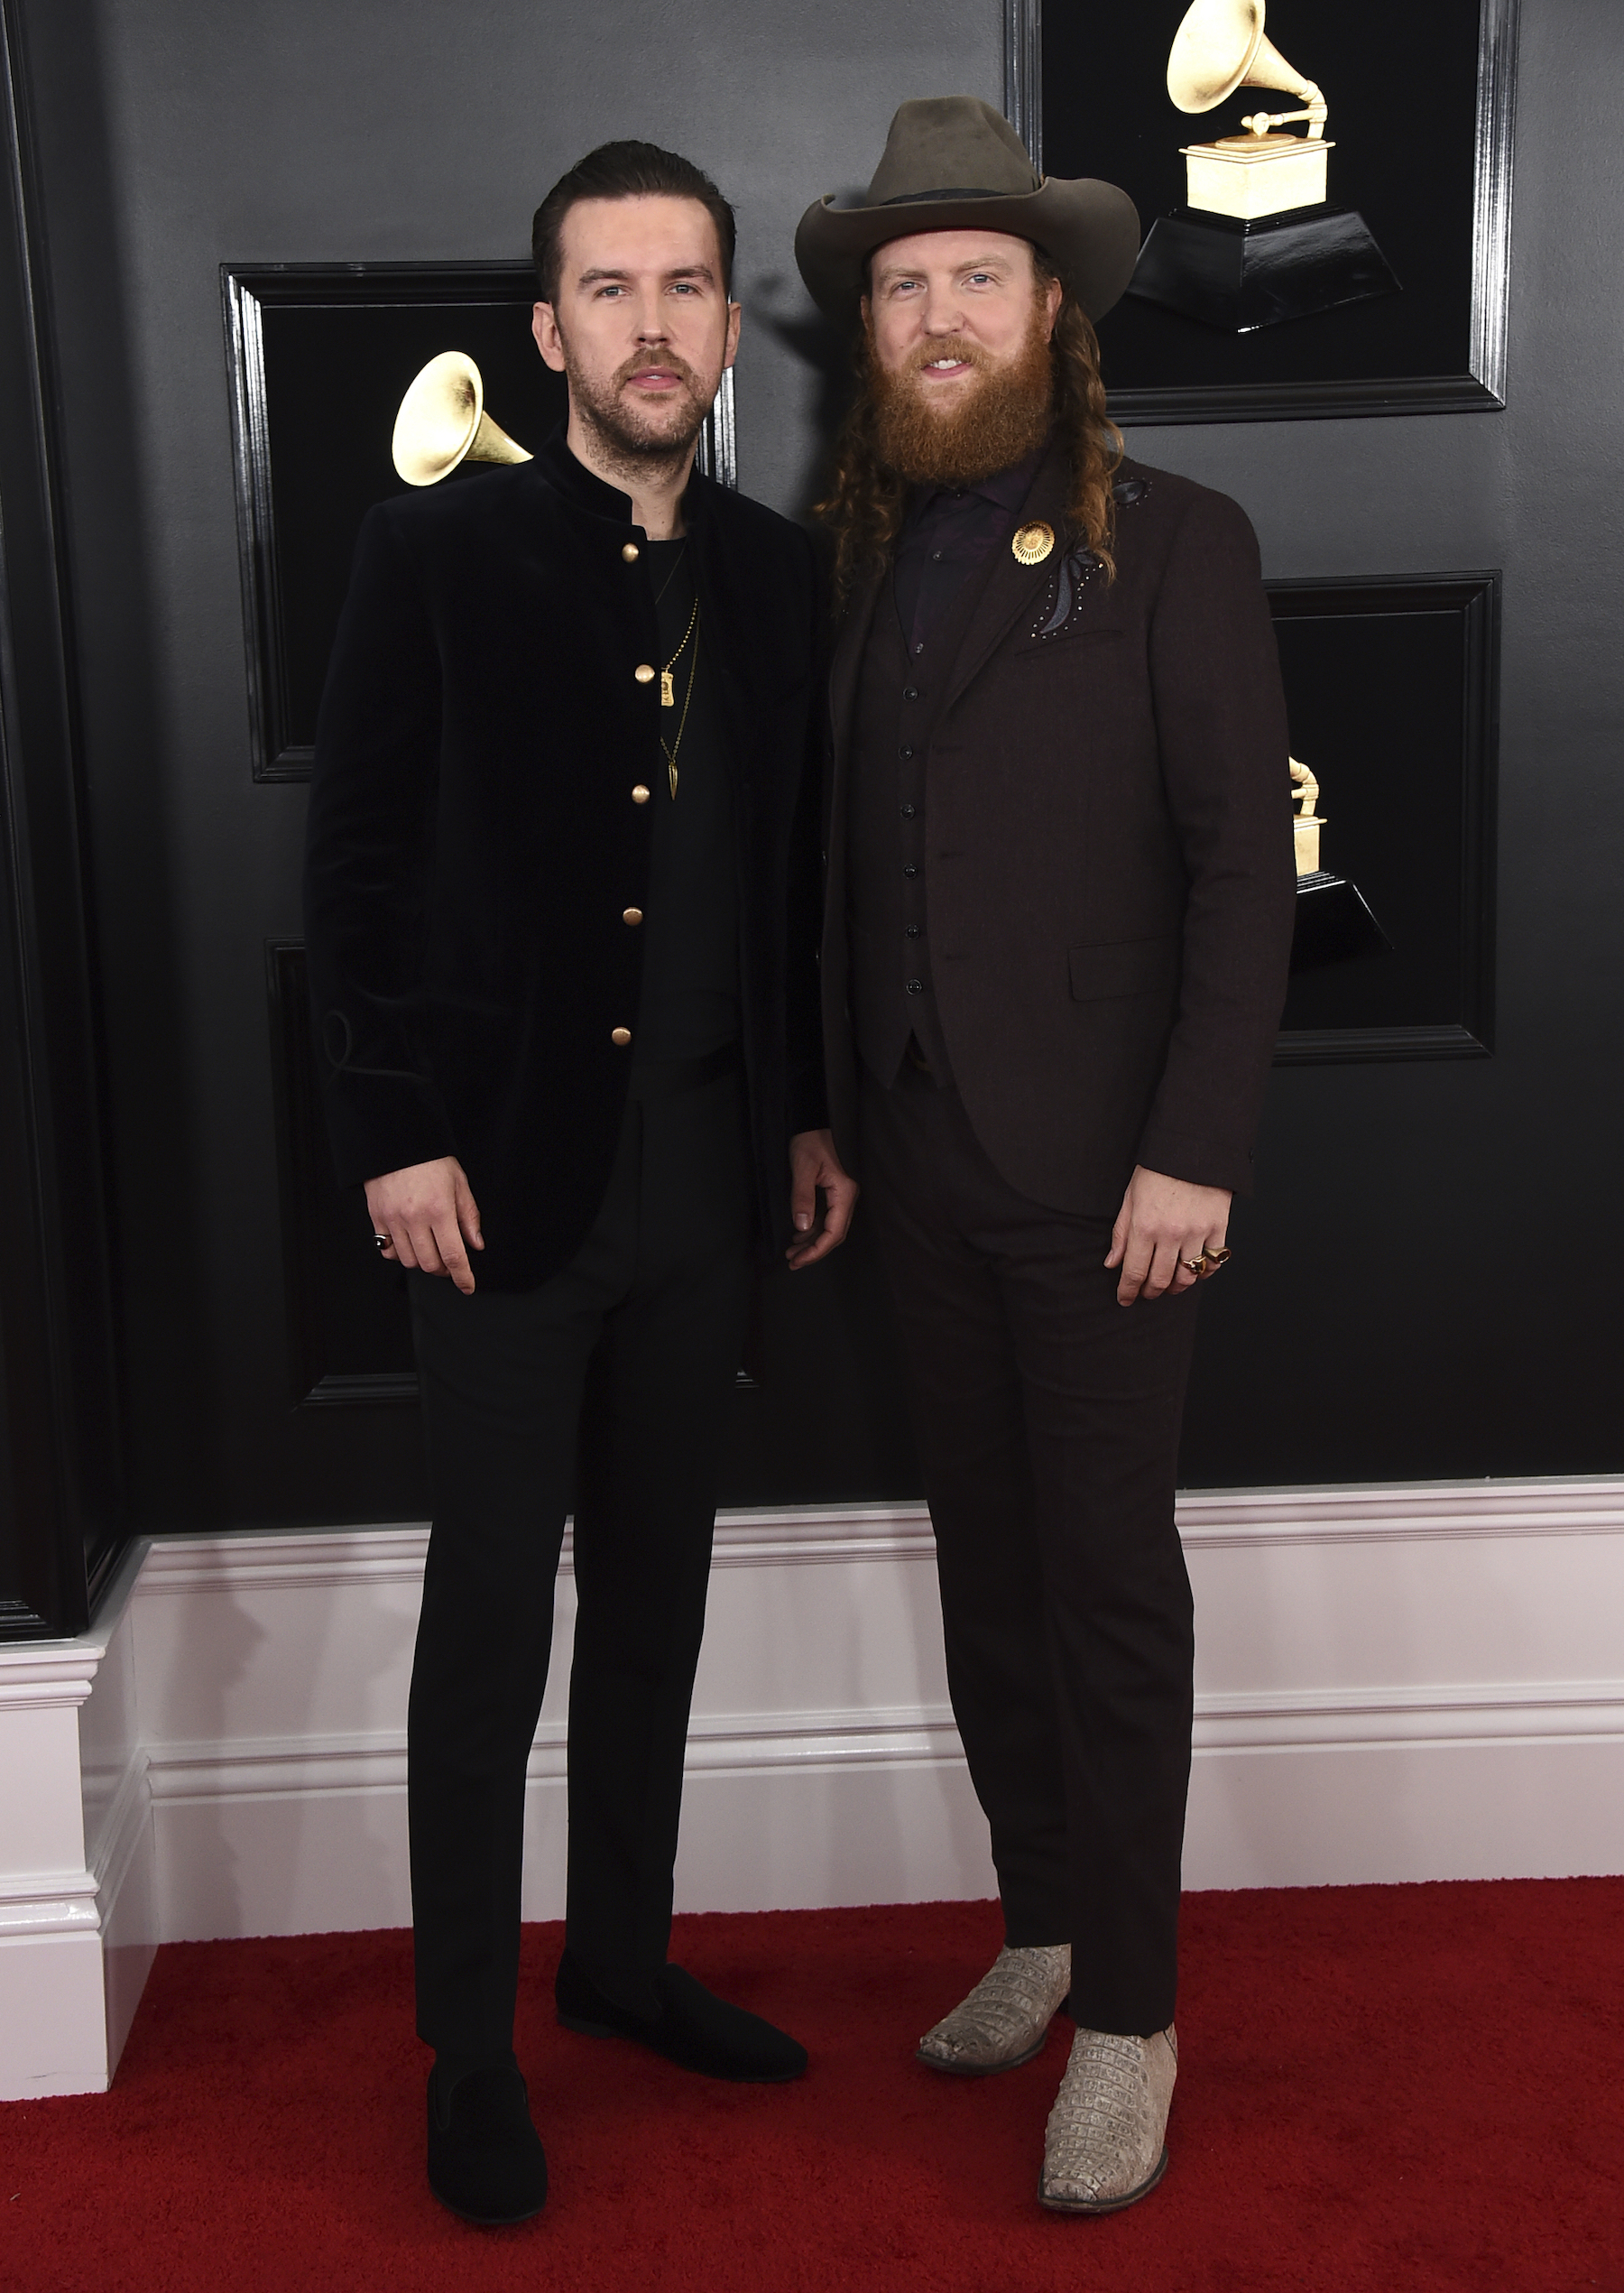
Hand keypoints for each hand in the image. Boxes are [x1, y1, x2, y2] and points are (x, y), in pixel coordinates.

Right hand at [364, 1156, 483, 1294]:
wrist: (397, 1142)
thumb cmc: (430, 1160)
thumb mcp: (459, 1183)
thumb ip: (469, 1216)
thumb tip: (476, 1244)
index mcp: (439, 1210)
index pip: (453, 1255)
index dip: (463, 1276)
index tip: (468, 1286)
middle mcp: (415, 1218)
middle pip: (430, 1264)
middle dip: (444, 1269)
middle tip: (450, 1260)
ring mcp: (393, 1220)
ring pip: (409, 1260)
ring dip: (423, 1261)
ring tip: (430, 1249)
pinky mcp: (377, 1217)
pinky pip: (387, 1249)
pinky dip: (400, 1253)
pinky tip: (410, 1243)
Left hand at [785, 1128, 858, 1270]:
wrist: (816, 1119)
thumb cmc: (812, 1139)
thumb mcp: (804, 1167)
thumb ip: (803, 1197)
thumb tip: (801, 1227)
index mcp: (844, 1192)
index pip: (834, 1232)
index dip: (817, 1250)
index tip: (798, 1260)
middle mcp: (847, 1196)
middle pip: (834, 1233)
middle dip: (814, 1250)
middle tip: (792, 1261)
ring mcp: (841, 1194)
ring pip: (830, 1226)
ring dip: (812, 1240)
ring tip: (792, 1250)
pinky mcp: (834, 1190)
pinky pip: (826, 1216)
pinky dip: (813, 1228)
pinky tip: (799, 1232)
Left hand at [1105, 1165, 1230, 1306]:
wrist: (1193, 1147)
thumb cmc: (1158, 1170)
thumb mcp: (1130, 1198)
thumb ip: (1121, 1233)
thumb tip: (1113, 1263)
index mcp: (1145, 1226)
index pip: (1134, 1271)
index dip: (1128, 1290)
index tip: (1125, 1298)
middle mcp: (1171, 1234)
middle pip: (1160, 1279)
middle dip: (1150, 1291)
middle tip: (1146, 1292)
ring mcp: (1198, 1232)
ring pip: (1188, 1276)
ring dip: (1176, 1286)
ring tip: (1169, 1284)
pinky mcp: (1218, 1228)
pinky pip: (1213, 1262)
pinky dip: (1204, 1272)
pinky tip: (1195, 1270)